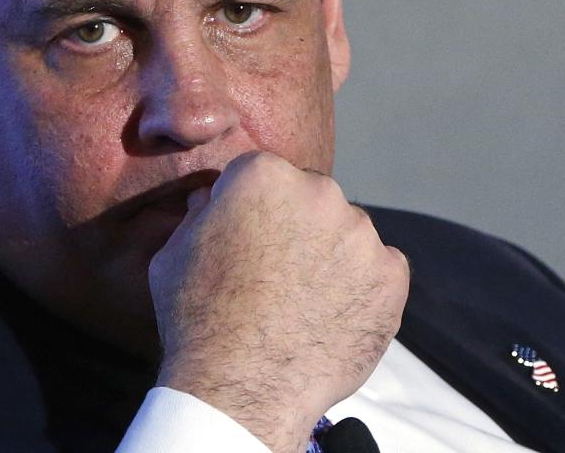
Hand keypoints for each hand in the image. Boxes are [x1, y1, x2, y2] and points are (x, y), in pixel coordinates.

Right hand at [149, 152, 409, 451]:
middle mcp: (319, 192)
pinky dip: (363, 287)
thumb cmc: (197, 319)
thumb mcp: (173, 254)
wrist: (240, 388)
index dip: (252, 209)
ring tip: (305, 301)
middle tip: (278, 273)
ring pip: (348, 234)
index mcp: (264, 175)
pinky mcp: (391, 275)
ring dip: (332, 255)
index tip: (246, 239)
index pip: (264, 176)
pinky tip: (334, 315)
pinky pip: (380, 270)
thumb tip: (207, 199)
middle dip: (297, 226)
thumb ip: (198, 216)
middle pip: (312, 199)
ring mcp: (361, 234)